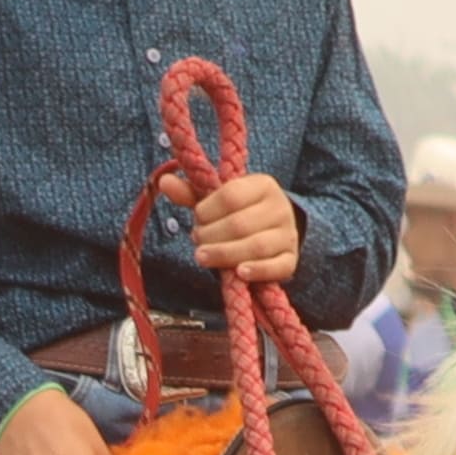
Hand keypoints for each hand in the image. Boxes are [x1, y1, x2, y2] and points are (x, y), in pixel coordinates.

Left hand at [187, 163, 300, 286]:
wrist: (271, 228)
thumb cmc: (236, 212)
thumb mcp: (215, 199)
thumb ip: (189, 193)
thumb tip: (164, 181)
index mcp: (263, 185)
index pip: (230, 196)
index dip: (206, 211)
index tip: (197, 219)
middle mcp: (280, 207)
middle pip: (240, 224)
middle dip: (211, 235)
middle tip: (197, 240)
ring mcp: (288, 234)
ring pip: (256, 246)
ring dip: (224, 254)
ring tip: (203, 257)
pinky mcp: (291, 259)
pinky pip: (278, 267)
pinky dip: (258, 270)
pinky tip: (239, 273)